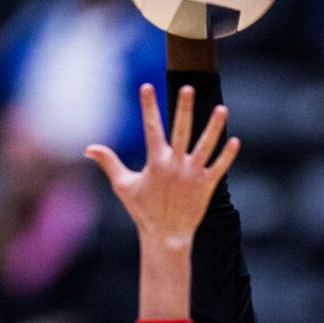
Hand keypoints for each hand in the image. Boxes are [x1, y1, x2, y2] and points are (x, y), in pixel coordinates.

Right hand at [85, 84, 237, 246]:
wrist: (165, 237)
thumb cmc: (143, 210)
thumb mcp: (123, 185)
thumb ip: (109, 163)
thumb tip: (88, 148)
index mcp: (155, 162)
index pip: (151, 128)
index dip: (148, 106)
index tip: (147, 86)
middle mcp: (175, 166)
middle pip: (181, 131)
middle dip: (184, 109)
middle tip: (188, 87)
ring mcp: (192, 175)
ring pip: (205, 147)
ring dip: (214, 128)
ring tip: (222, 108)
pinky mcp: (206, 187)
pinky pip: (219, 168)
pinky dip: (227, 156)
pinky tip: (235, 141)